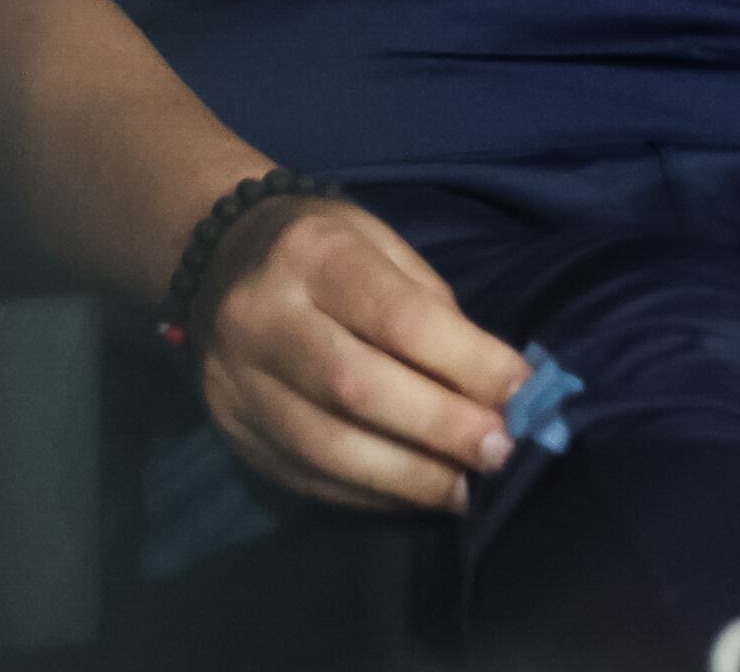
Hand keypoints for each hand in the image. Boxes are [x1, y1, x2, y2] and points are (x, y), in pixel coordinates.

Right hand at [194, 197, 531, 514]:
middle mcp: (264, 321)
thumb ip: (434, 308)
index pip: (398, 318)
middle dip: (440, 427)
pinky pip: (302, 475)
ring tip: (467, 488)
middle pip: (357, 387)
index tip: (523, 391)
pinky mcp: (230, 433)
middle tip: (501, 452)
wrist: (216, 263)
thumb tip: (494, 384)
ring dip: (407, 476)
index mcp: (314, 257)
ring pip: (324, 446)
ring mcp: (237, 384)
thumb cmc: (327, 248)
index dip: (467, 361)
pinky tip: (414, 494)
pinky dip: (366, 493)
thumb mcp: (383, 245)